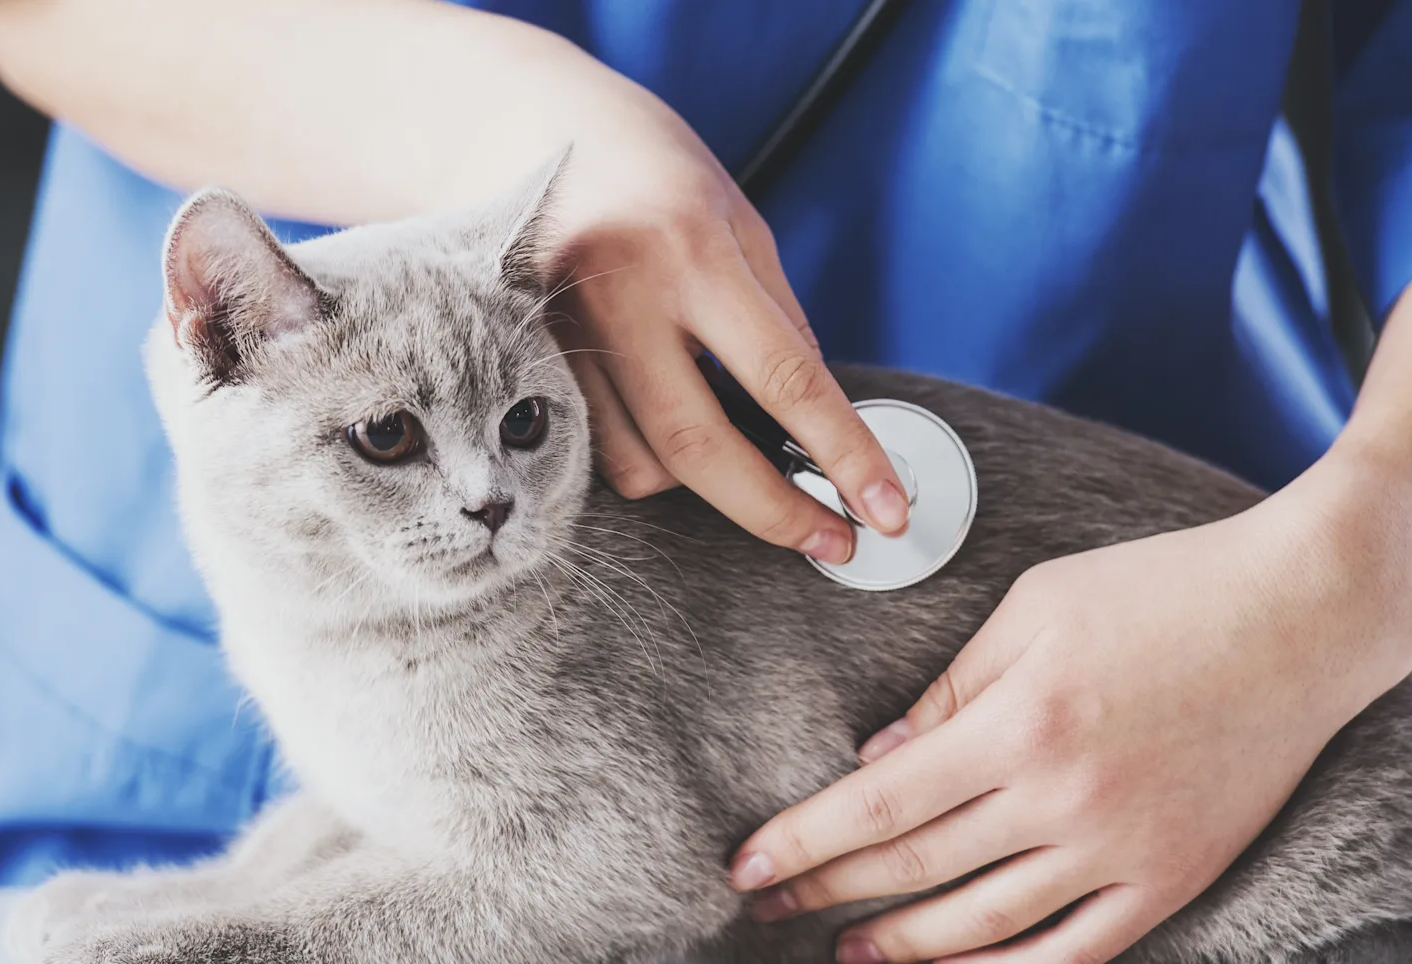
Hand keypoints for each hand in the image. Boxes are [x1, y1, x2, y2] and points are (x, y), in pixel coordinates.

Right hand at [541, 97, 909, 561]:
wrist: (526, 125)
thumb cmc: (650, 168)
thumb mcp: (738, 221)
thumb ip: (777, 320)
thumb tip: (823, 424)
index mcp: (689, 249)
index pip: (783, 378)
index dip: (844, 455)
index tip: (885, 512)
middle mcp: (617, 295)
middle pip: (700, 447)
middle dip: (775, 512)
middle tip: (832, 542)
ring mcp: (561, 335)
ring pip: (640, 464)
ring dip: (702, 483)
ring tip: (735, 452)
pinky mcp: (525, 363)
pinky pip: (597, 450)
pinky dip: (647, 457)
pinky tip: (669, 424)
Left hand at [728, 499, 1411, 963]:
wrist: (1305, 615)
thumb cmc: (1162, 588)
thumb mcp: (1035, 607)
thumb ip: (950, 690)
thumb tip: (876, 763)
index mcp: (1021, 722)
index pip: (882, 806)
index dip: (805, 842)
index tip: (746, 867)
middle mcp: (1066, 799)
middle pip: (918, 870)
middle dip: (830, 892)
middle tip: (768, 907)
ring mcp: (1124, 848)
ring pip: (987, 924)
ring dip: (906, 949)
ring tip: (845, 954)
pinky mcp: (1174, 876)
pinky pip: (1077, 953)